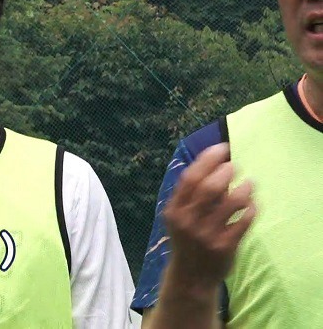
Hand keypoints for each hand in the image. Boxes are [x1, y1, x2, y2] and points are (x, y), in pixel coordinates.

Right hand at [163, 143, 255, 290]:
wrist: (190, 277)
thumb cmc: (187, 241)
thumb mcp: (179, 219)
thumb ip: (191, 197)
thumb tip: (214, 168)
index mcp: (174, 210)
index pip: (189, 178)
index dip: (207, 160)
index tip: (221, 148)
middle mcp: (188, 221)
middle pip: (209, 188)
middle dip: (225, 171)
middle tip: (235, 165)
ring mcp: (206, 235)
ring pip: (230, 203)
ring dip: (243, 189)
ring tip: (249, 183)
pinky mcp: (224, 247)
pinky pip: (243, 222)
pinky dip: (251, 209)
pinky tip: (253, 204)